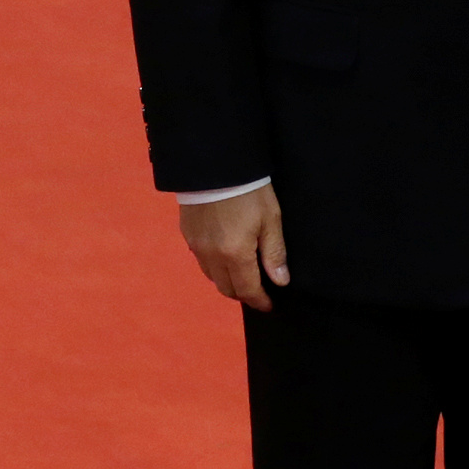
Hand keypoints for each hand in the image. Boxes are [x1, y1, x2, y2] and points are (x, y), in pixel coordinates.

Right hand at [177, 187, 286, 311]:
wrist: (214, 163)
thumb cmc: (249, 190)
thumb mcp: (270, 219)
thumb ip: (274, 253)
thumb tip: (280, 281)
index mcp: (235, 254)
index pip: (247, 290)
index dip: (259, 301)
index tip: (269, 305)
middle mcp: (212, 256)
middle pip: (226, 288)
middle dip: (243, 294)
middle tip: (257, 290)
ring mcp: (196, 245)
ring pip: (211, 276)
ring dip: (227, 281)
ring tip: (241, 273)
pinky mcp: (187, 234)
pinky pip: (201, 260)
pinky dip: (214, 265)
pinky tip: (223, 255)